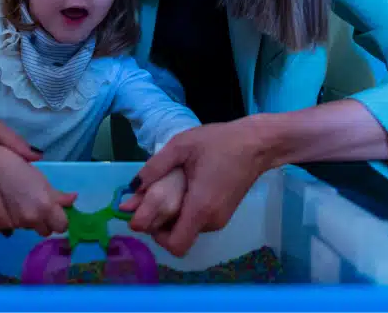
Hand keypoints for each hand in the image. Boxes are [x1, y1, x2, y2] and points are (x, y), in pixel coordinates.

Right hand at [0, 143, 76, 236]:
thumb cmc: (14, 162)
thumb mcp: (39, 177)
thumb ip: (57, 194)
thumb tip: (72, 199)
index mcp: (45, 206)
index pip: (62, 226)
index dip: (60, 217)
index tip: (56, 208)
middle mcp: (31, 219)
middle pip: (46, 231)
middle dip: (45, 220)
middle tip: (39, 202)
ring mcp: (15, 223)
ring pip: (30, 228)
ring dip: (29, 219)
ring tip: (22, 199)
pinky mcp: (0, 224)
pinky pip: (15, 227)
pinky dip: (16, 218)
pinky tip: (11, 203)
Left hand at [129, 118, 271, 256]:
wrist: (256, 143)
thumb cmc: (218, 142)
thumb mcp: (180, 146)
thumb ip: (154, 168)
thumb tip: (131, 188)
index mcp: (200, 208)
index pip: (175, 245)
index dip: (154, 235)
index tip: (144, 213)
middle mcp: (211, 221)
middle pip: (178, 238)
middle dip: (159, 223)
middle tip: (149, 196)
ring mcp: (220, 220)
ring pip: (187, 229)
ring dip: (172, 215)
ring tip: (166, 187)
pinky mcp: (223, 214)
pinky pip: (197, 221)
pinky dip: (185, 211)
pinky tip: (182, 187)